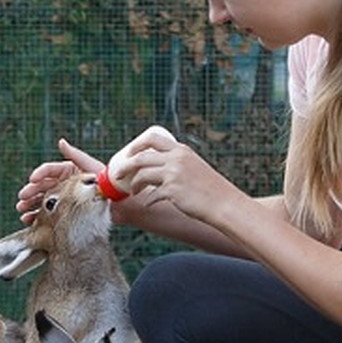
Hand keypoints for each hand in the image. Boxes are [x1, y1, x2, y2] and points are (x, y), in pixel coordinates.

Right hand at [15, 138, 102, 223]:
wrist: (122, 205)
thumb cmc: (109, 183)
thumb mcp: (91, 167)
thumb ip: (76, 156)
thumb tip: (61, 141)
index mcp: (67, 171)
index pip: (48, 170)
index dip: (39, 174)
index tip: (32, 179)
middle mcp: (63, 184)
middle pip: (42, 186)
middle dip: (30, 191)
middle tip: (22, 198)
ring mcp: (63, 199)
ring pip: (42, 201)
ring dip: (30, 205)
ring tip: (22, 210)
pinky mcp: (65, 213)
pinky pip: (49, 214)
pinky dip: (37, 217)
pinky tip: (29, 220)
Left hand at [121, 134, 242, 223]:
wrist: (223, 203)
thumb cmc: (210, 188)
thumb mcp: (194, 167)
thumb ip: (178, 163)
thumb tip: (158, 168)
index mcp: (181, 150)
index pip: (152, 139)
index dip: (136, 145)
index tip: (129, 154)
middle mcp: (176, 159)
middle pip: (141, 157)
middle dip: (126, 166)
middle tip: (118, 174)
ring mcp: (173, 174)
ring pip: (142, 175)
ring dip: (134, 184)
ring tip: (133, 191)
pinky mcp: (172, 190)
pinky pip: (151, 195)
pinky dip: (148, 200)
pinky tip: (148, 203)